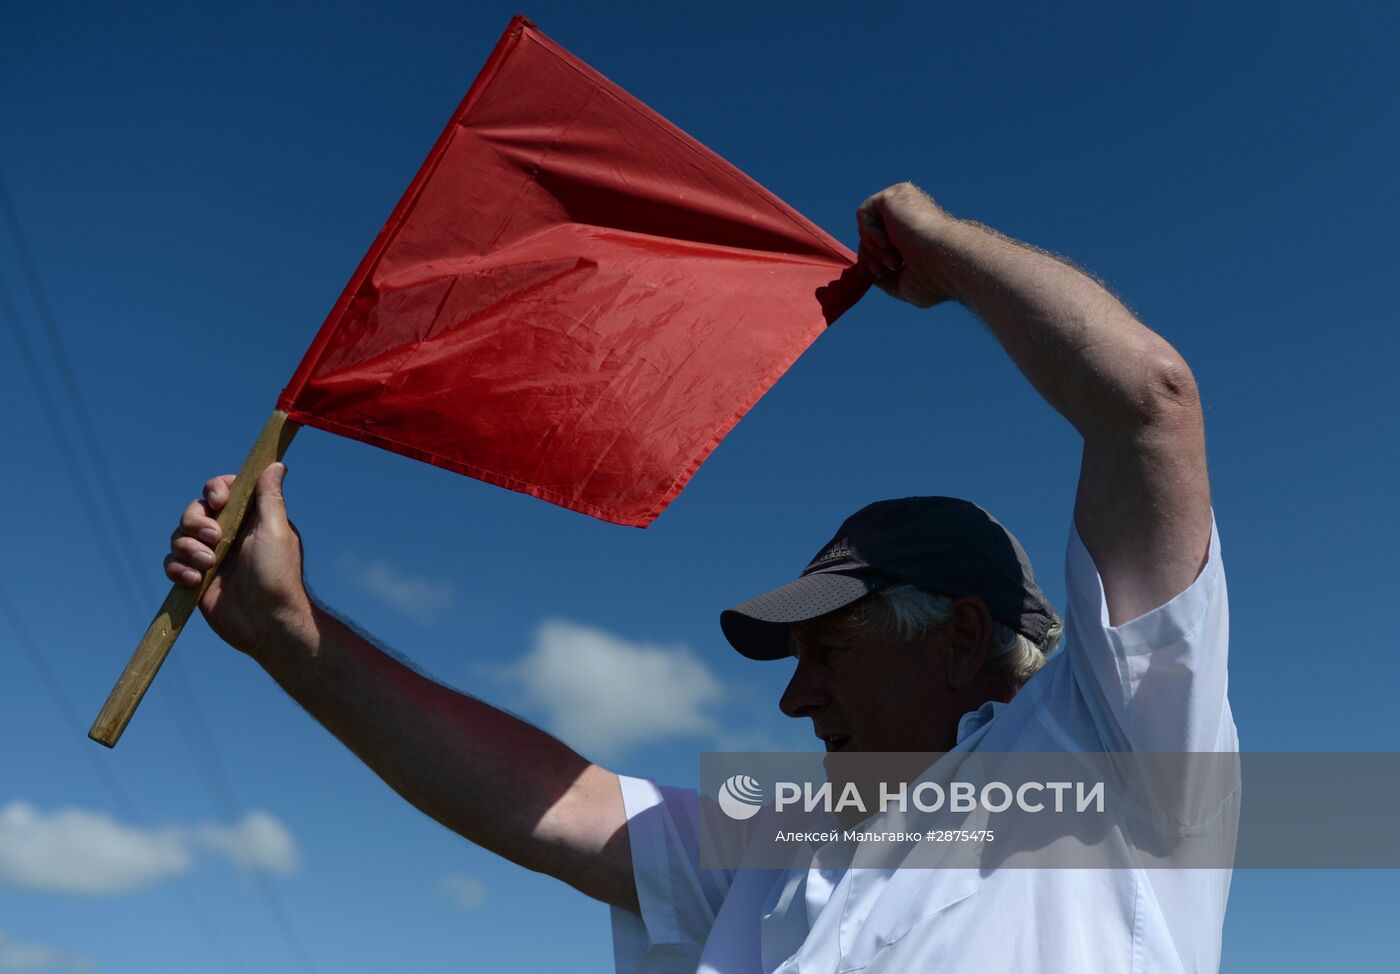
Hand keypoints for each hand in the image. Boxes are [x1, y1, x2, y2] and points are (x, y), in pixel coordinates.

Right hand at [165, 463, 314, 658]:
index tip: (219, 500)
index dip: (215, 489)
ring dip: (188, 548)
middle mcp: (228, 534)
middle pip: (194, 511)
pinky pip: (171, 563)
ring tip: (209, 565)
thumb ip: (270, 497)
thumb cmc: (277, 575)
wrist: (267, 623)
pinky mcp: (195, 578)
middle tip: (215, 539)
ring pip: (178, 536)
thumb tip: (276, 464)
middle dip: (197, 521)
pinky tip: (195, 581)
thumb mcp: (275, 530)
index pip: (223, 490)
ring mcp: (210, 556)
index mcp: (249, 519)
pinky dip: (178, 569)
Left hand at [856, 182, 959, 307]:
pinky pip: (864, 213)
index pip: (880, 243)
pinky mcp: (893, 195)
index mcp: (914, 233)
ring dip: (873, 250)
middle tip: (886, 270)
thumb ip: (884, 276)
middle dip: (870, 257)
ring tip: (895, 260)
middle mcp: (908, 215)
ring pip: (865, 226)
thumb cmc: (933, 278)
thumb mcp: (903, 283)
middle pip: (869, 235)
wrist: (945, 260)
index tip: (874, 275)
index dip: (871, 260)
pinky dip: (869, 232)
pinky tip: (889, 242)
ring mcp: (902, 203)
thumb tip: (866, 272)